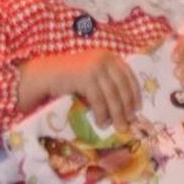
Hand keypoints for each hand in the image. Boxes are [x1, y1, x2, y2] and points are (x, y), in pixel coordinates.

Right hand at [17, 47, 140, 132]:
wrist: (45, 75)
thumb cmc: (69, 77)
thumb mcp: (93, 74)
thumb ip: (108, 81)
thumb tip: (128, 105)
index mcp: (109, 56)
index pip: (128, 75)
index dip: (135, 92)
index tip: (138, 107)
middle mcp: (104, 59)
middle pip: (122, 86)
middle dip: (127, 106)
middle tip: (130, 122)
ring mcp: (95, 67)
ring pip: (112, 95)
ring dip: (117, 114)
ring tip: (119, 127)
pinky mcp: (85, 78)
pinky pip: (98, 100)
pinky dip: (102, 113)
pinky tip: (102, 123)